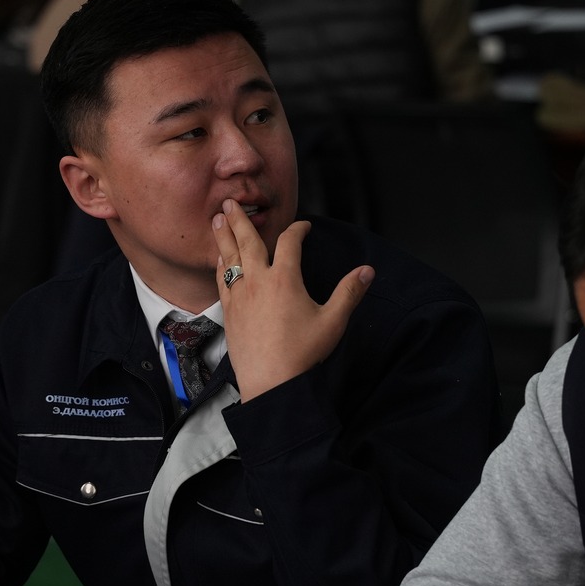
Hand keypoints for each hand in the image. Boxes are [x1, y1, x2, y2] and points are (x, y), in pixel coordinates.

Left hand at [213, 200, 372, 401]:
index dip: (298, 229)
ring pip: (229, 258)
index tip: (304, 226)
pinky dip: (220, 265)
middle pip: (248, 241)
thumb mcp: (334, 321)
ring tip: (216, 220)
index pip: (290, 242)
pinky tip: (219, 259)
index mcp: (285, 279)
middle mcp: (258, 281)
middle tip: (230, 201)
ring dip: (223, 236)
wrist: (271, 384)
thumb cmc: (303, 354)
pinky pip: (221, 280)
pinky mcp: (229, 312)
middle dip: (240, 219)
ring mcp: (240, 296)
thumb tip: (368, 270)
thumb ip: (349, 292)